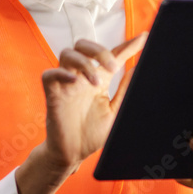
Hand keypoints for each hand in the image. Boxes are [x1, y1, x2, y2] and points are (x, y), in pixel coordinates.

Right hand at [41, 32, 147, 172]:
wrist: (73, 155)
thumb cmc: (91, 135)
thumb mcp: (115, 112)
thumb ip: (124, 90)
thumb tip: (137, 70)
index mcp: (98, 80)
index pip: (112, 56)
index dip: (127, 45)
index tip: (143, 38)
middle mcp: (81, 78)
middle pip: (83, 46)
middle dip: (99, 50)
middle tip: (112, 65)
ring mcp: (66, 84)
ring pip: (67, 54)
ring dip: (83, 63)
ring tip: (96, 82)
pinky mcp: (52, 95)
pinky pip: (49, 75)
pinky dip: (60, 72)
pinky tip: (74, 80)